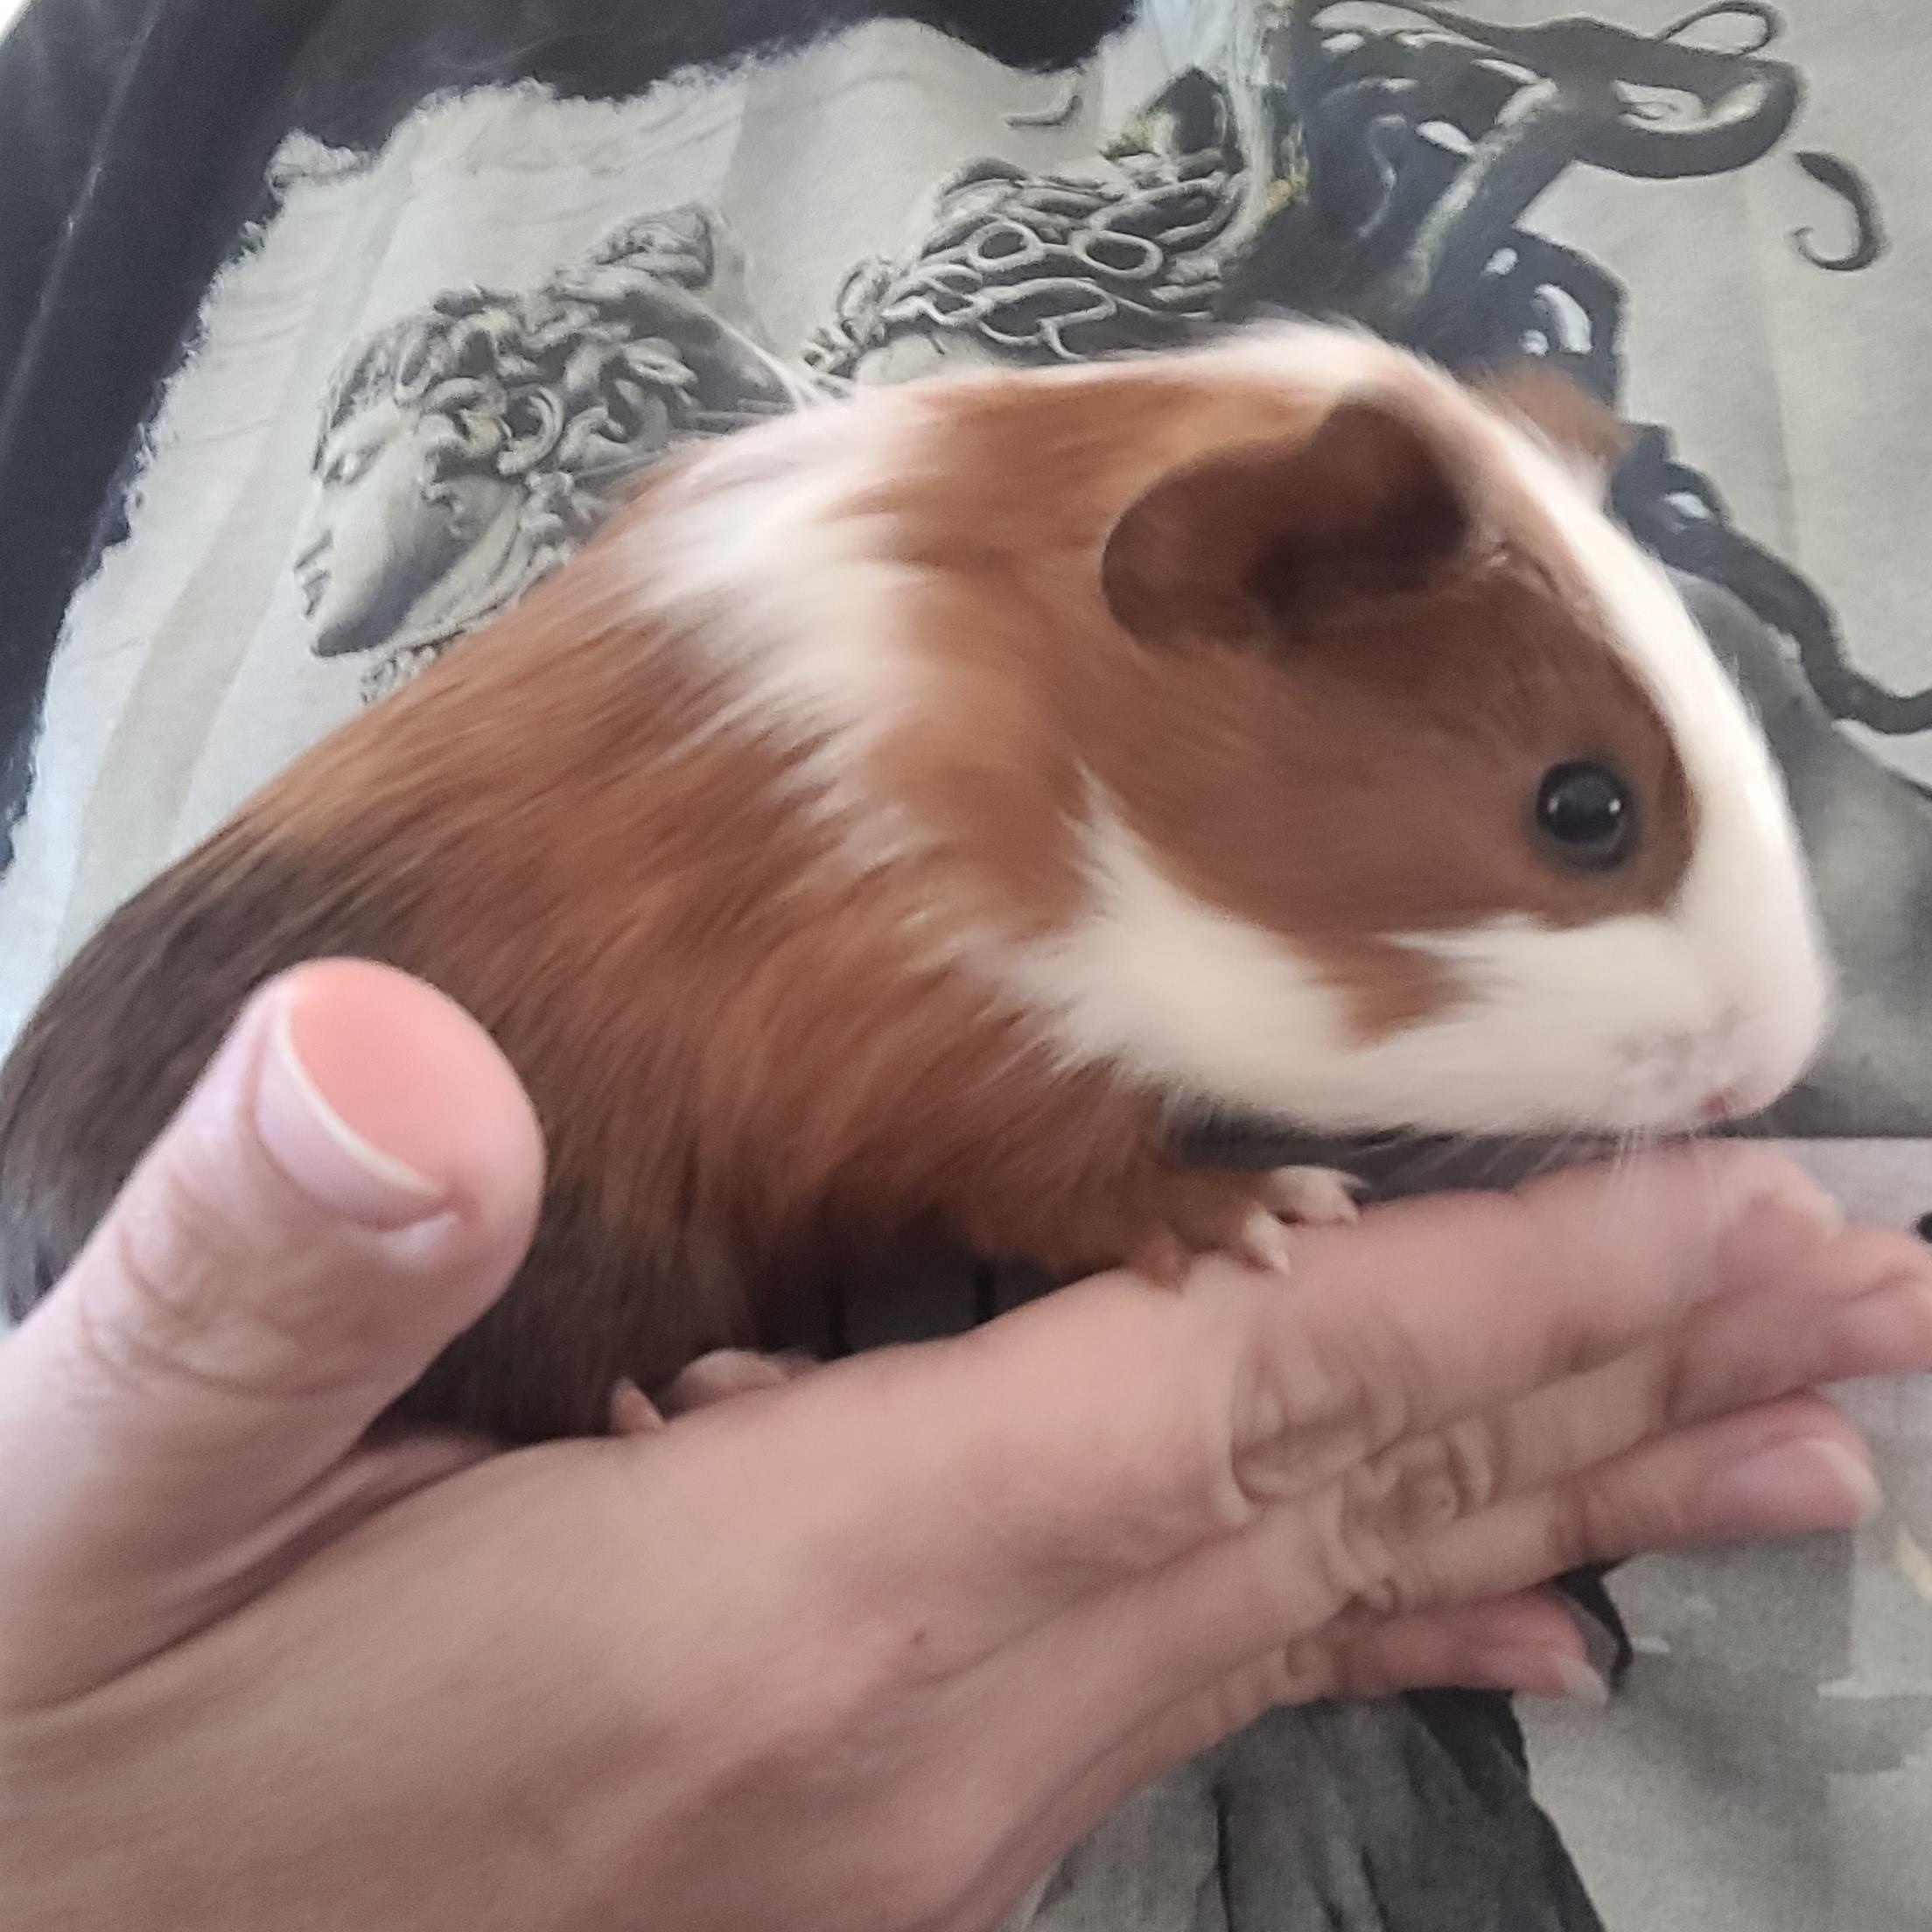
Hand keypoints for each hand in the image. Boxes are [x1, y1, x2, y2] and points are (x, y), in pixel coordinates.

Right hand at [2, 962, 1926, 1931]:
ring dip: (1555, 1493)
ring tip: (1779, 1449)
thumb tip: (387, 1060)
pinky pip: (1215, 1683)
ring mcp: (916, 1808)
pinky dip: (1390, 1606)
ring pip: (1319, 1607)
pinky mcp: (873, 1826)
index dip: (1514, 1294)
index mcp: (769, 1610)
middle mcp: (910, 1730)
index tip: (1754, 1213)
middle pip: (1349, 1507)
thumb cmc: (64, 1743)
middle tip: (1866, 1310)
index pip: (1241, 1402)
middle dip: (1629, 1378)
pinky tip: (1516, 1618)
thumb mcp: (93, 1498)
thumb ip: (264, 1287)